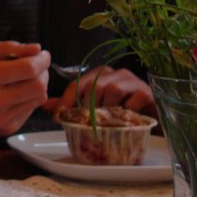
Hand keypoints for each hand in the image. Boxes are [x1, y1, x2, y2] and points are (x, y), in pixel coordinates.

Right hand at [0, 41, 49, 138]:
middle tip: (36, 66)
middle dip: (43, 73)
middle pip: (38, 86)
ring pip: (38, 100)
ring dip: (38, 85)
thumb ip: (9, 47)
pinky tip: (16, 93)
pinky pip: (30, 111)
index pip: (27, 69)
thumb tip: (37, 49)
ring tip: (27, 78)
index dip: (41, 60)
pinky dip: (28, 99)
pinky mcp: (5, 130)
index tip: (42, 54)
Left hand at [41, 66, 155, 116]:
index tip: (58, 118)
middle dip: (86, 106)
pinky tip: (128, 118)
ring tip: (108, 121)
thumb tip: (44, 105)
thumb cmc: (121, 115)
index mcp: (99, 76)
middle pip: (93, 85)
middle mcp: (115, 74)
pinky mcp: (147, 91)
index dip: (65, 101)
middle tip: (86, 123)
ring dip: (107, 108)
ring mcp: (132, 81)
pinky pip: (135, 97)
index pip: (77, 84)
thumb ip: (71, 106)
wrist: (152, 122)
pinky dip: (129, 109)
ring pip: (112, 88)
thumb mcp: (95, 111)